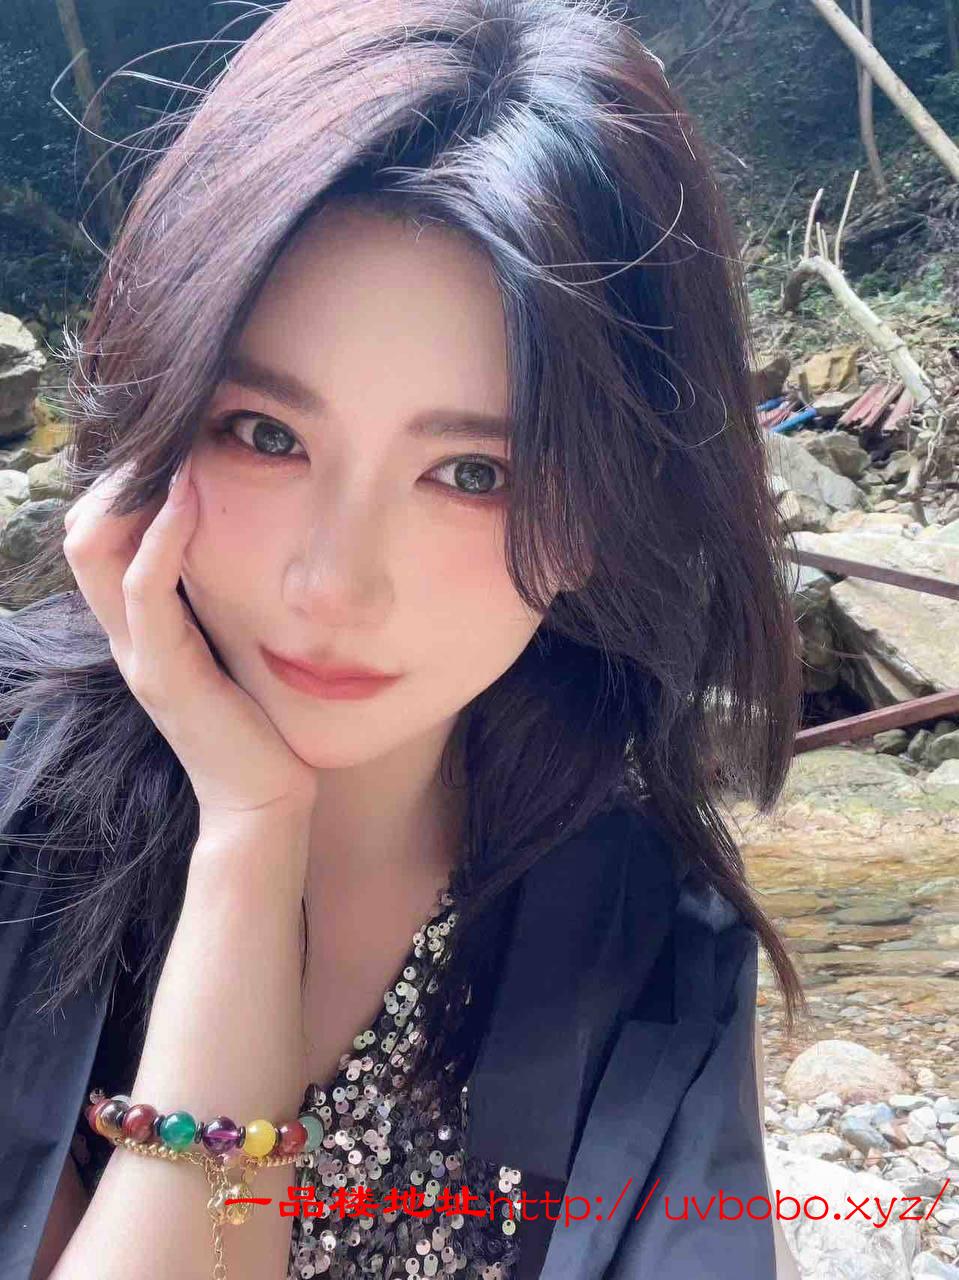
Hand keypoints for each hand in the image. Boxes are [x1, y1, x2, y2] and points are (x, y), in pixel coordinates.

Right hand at [62, 455, 318, 828]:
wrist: (261, 798)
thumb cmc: (255, 720)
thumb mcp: (228, 644)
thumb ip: (215, 601)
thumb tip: (233, 543)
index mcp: (139, 627)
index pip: (99, 538)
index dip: (121, 487)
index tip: (168, 443)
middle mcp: (126, 636)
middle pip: (82, 534)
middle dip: (116, 477)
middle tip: (164, 433)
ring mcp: (137, 654)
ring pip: (96, 552)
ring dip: (132, 492)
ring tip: (170, 448)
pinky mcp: (163, 673)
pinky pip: (145, 591)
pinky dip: (161, 537)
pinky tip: (187, 498)